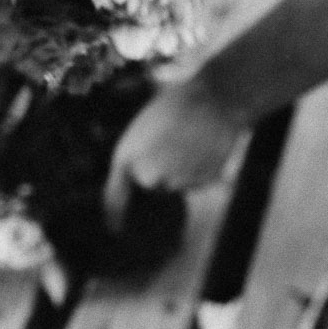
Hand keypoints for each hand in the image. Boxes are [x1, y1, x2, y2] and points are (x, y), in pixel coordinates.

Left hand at [102, 73, 250, 231]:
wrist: (214, 99)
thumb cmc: (176, 106)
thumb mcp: (144, 127)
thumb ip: (137, 156)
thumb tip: (142, 179)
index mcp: (127, 155)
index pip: (114, 195)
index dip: (113, 215)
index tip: (114, 229)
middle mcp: (148, 174)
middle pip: (152, 183)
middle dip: (158, 169)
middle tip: (171, 140)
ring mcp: (176, 180)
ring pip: (176, 183)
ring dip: (181, 168)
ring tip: (190, 140)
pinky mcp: (200, 182)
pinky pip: (196, 181)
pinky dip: (200, 168)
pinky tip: (204, 147)